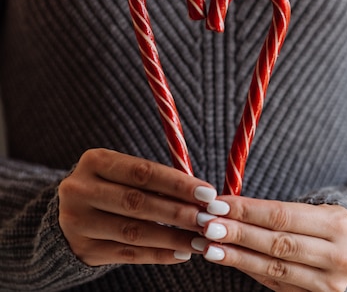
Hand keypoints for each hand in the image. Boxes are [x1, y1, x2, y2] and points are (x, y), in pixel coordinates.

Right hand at [58, 148, 216, 265]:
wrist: (71, 214)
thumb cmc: (112, 187)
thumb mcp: (124, 174)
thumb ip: (156, 180)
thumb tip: (202, 196)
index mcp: (95, 161)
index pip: (143, 172)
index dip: (178, 184)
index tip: (208, 193)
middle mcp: (80, 189)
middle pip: (137, 202)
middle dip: (178, 212)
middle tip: (207, 220)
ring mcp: (77, 221)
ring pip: (133, 231)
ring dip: (172, 237)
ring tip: (200, 240)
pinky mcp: (82, 248)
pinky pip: (127, 254)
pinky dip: (158, 254)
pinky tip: (181, 253)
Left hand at [200, 196, 346, 291]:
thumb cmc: (327, 226)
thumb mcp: (316, 211)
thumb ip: (278, 212)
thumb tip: (229, 208)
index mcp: (338, 225)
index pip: (283, 216)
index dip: (248, 211)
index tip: (219, 204)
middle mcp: (338, 256)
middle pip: (277, 243)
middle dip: (238, 233)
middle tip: (207, 224)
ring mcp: (329, 283)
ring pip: (274, 267)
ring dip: (237, 256)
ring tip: (209, 246)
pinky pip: (276, 282)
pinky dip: (250, 269)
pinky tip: (229, 259)